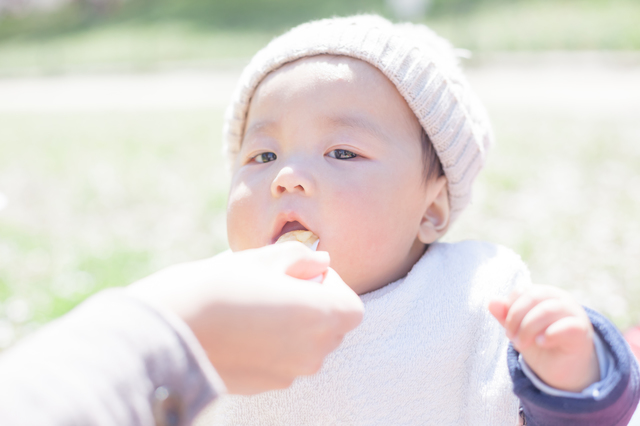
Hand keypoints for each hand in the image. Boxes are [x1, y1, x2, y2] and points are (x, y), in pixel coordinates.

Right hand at [128, 243, 363, 394]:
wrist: (169, 329)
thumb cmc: (217, 286)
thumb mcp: (261, 259)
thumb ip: (299, 258)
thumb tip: (321, 261)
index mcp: (320, 315)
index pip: (351, 306)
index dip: (332, 286)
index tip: (301, 274)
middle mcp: (312, 351)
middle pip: (331, 328)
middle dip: (314, 305)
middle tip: (276, 286)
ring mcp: (289, 374)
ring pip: (307, 346)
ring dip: (294, 327)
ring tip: (255, 306)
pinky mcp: (265, 386)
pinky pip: (284, 363)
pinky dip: (274, 346)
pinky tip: (241, 329)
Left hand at [488, 285, 598, 391]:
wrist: (564, 370)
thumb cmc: (540, 345)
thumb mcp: (518, 330)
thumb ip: (505, 316)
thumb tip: (491, 301)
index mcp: (544, 294)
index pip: (522, 290)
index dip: (509, 308)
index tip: (507, 329)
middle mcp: (561, 299)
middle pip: (533, 296)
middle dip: (516, 318)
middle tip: (512, 337)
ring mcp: (574, 313)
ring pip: (548, 310)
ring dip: (528, 328)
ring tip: (522, 344)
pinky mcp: (583, 331)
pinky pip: (568, 326)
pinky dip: (550, 334)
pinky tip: (541, 343)